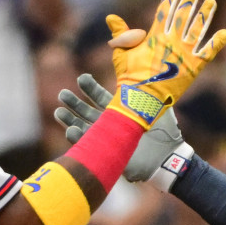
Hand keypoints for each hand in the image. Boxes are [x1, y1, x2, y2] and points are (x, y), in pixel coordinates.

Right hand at [55, 74, 188, 186]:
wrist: (167, 158)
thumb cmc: (165, 131)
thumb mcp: (155, 106)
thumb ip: (146, 88)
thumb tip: (144, 66)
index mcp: (120, 109)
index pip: (100, 96)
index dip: (89, 88)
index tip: (81, 78)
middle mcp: (110, 123)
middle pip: (86, 110)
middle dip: (73, 103)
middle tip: (62, 94)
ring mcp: (105, 138)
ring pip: (82, 127)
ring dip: (69, 120)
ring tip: (58, 112)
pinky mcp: (104, 153)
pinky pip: (87, 145)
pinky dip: (77, 138)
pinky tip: (69, 131)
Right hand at [104, 0, 225, 127]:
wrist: (142, 99)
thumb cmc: (129, 78)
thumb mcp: (121, 53)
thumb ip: (121, 34)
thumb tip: (111, 17)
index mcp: (155, 36)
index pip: (165, 10)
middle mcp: (172, 41)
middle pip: (183, 14)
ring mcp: (184, 53)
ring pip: (198, 29)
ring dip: (205, 14)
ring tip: (211, 1)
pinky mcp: (194, 67)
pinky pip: (208, 53)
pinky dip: (217, 43)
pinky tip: (225, 33)